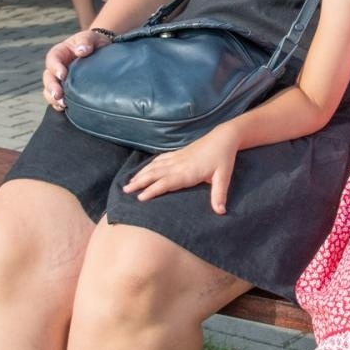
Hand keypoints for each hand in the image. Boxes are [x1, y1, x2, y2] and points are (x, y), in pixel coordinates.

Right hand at [41, 30, 108, 109]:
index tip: (63, 75)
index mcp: (60, 53)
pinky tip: (66, 109)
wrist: (100, 52)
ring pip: (49, 91)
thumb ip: (85, 41)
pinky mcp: (66, 91)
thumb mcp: (90, 37)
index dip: (55, 68)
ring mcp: (60, 81)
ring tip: (63, 104)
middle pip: (48, 78)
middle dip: (52, 87)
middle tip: (58, 95)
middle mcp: (56, 68)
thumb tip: (82, 50)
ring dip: (53, 99)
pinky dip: (59, 105)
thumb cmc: (94, 42)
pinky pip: (58, 100)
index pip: (53, 60)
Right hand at [123, 126, 239, 212]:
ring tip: (128, 183)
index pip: (166, 182)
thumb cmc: (224, 158)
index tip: (140, 198)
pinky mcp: (178, 153)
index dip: (153, 190)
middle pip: (155, 174)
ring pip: (155, 166)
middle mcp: (179, 164)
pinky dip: (149, 165)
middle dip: (140, 182)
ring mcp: (177, 158)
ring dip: (141, 174)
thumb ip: (219, 194)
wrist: (223, 137)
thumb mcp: (224, 176)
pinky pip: (160, 160)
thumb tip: (220, 212)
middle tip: (125, 191)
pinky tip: (143, 170)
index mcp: (188, 172)